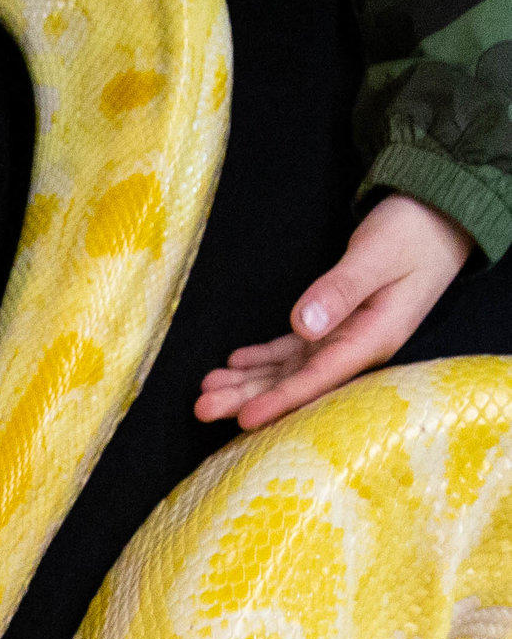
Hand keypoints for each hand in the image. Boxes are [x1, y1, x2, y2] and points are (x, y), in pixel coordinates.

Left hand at [196, 195, 473, 430]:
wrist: (437, 220)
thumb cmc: (412, 235)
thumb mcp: (376, 257)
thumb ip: (342, 290)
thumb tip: (305, 326)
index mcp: (374, 337)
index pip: (320, 378)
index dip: (281, 400)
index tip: (244, 418)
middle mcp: (359, 346)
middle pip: (297, 381)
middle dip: (250, 396)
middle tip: (201, 409)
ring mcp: (347, 337)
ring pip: (290, 368)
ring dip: (249, 380)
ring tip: (206, 389)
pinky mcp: (337, 324)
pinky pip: (295, 349)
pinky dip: (265, 357)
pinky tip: (235, 363)